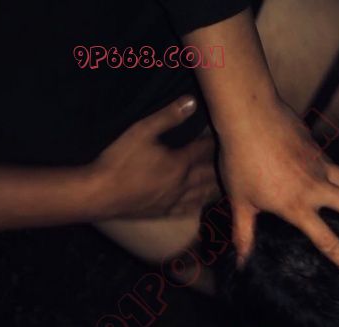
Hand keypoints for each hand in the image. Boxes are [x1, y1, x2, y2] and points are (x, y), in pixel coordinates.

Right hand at [91, 96, 219, 219]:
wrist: (102, 195)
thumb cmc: (120, 161)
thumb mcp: (142, 130)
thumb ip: (168, 117)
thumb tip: (191, 102)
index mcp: (180, 163)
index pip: (206, 149)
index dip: (217, 140)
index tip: (230, 133)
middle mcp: (183, 184)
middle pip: (211, 174)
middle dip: (223, 165)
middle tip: (236, 159)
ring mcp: (176, 200)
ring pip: (205, 193)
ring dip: (218, 187)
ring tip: (230, 183)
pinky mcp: (166, 212)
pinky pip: (191, 208)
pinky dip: (202, 204)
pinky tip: (205, 202)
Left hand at [217, 98, 338, 274]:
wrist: (251, 116)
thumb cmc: (241, 160)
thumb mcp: (239, 202)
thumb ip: (243, 234)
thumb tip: (241, 262)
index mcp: (297, 207)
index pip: (326, 240)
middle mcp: (315, 189)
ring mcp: (320, 166)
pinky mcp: (318, 149)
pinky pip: (338, 165)